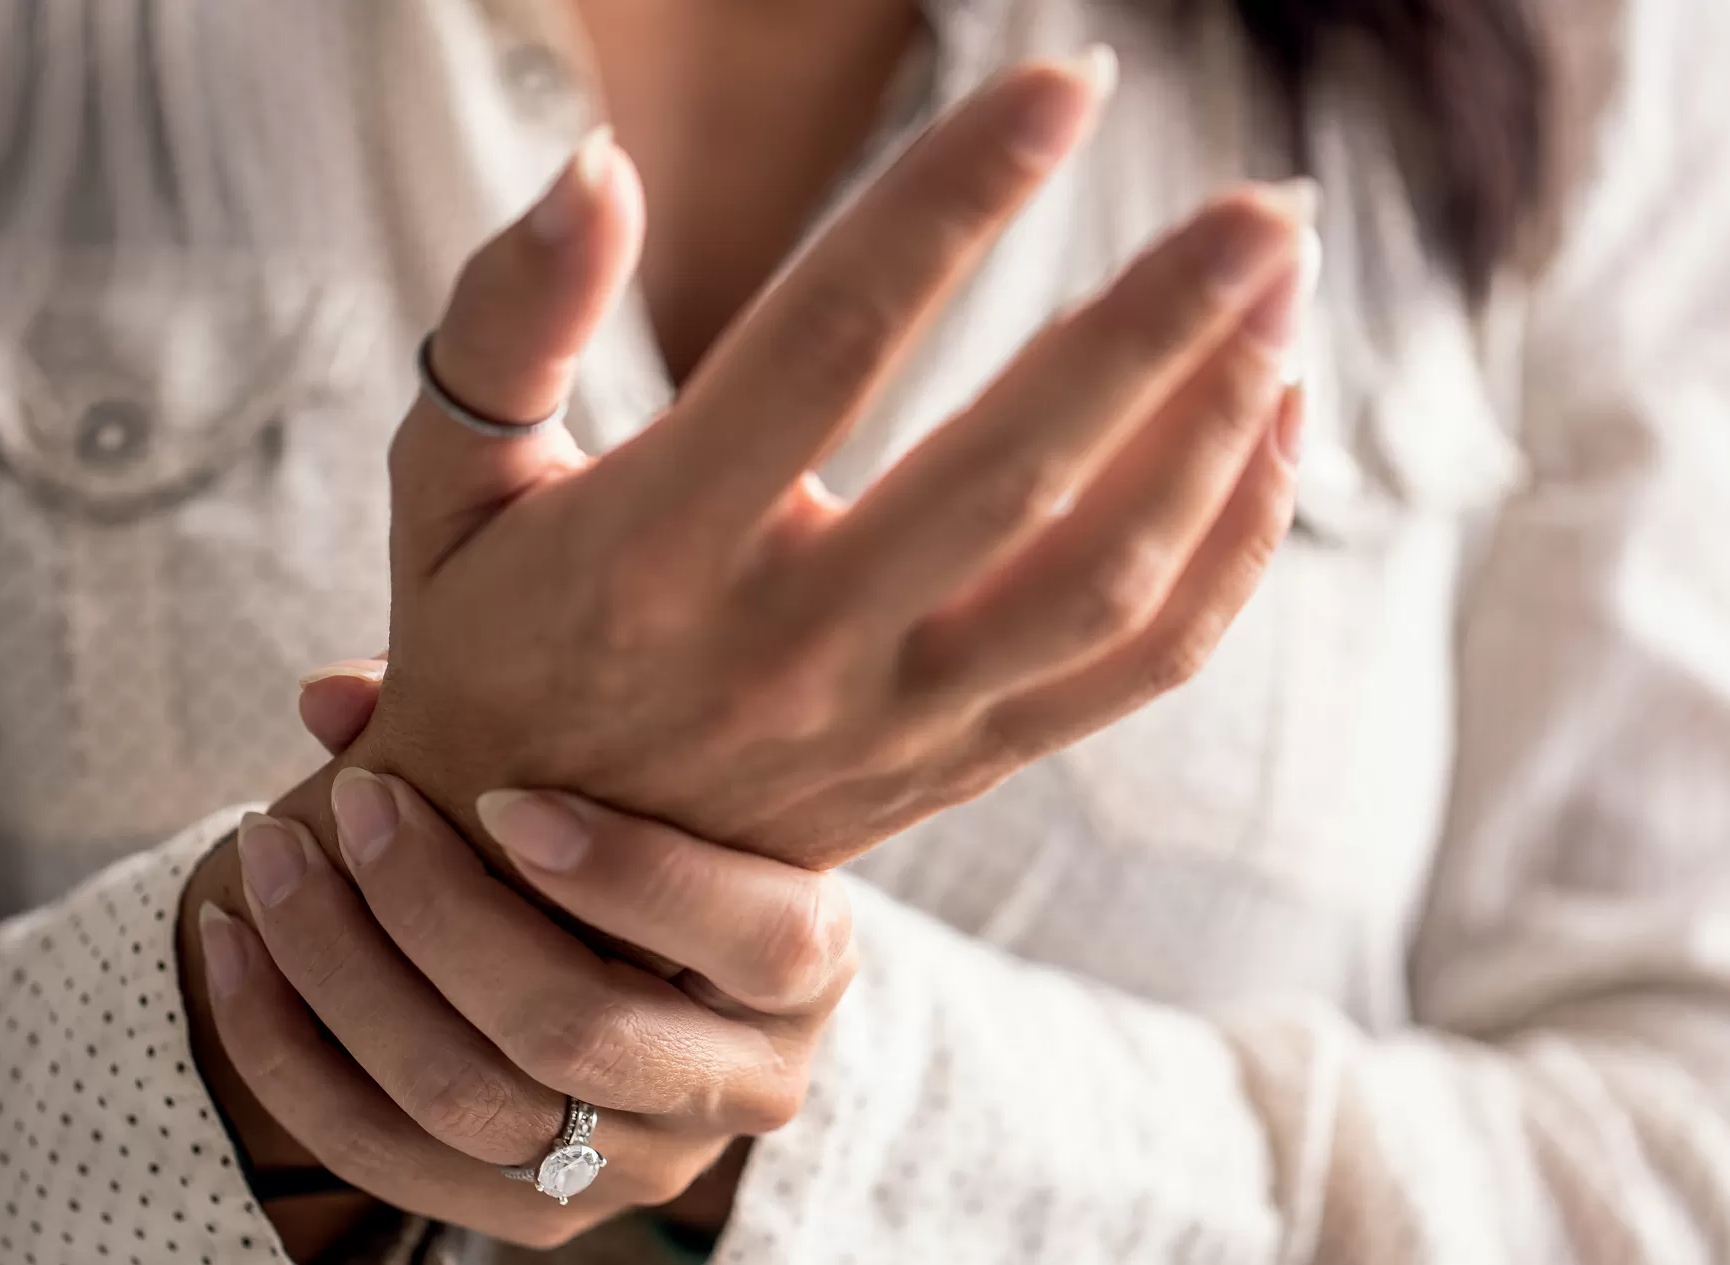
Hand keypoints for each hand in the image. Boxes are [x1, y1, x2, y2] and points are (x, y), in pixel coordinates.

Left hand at [196, 772, 852, 1249]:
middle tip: (353, 805)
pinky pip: (386, 1156)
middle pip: (576, 1026)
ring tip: (268, 861)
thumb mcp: (626, 766)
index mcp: (806, 963)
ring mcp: (643, 1166)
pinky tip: (229, 946)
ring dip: (338, 973)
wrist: (640, 967)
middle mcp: (745, 1084)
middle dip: (435, 911)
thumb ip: (507, 710)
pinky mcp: (540, 1217)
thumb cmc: (635, 820)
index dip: (628, 873)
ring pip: (466, 1100)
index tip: (503, 797)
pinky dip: (288, 1049)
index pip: (759, 936)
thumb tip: (329, 699)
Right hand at [310, 56, 1313, 873]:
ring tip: (1285, 292)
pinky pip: (1127, 674)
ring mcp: (888, 719)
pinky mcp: (954, 764)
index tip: (1068, 83)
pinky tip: (1270, 435)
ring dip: (1213, 431)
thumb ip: (507, 319)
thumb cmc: (484, 650)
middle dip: (1158, 322)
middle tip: (1263, 203)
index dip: (953, 201)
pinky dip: (1224, 558)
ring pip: (1099, 582)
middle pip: (1011, 469)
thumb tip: (597, 163)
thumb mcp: (444, 484)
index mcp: (655, 546)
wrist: (526, 894)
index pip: (829, 343)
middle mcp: (787, 643)